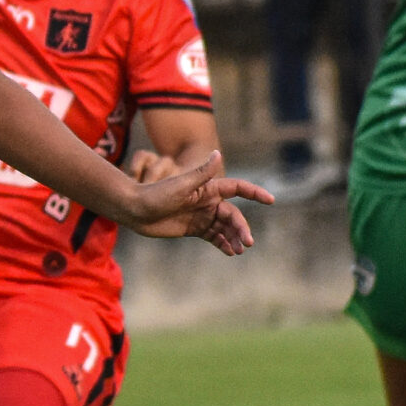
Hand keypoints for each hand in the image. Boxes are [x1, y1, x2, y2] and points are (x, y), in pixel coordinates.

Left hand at [119, 149, 274, 252]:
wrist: (135, 210)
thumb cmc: (156, 194)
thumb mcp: (180, 185)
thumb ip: (201, 173)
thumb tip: (218, 153)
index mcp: (208, 188)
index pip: (237, 188)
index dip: (254, 193)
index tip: (270, 200)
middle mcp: (208, 201)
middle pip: (232, 214)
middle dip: (241, 228)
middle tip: (247, 243)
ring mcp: (201, 215)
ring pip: (225, 227)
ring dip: (234, 238)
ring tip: (239, 251)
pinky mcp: (193, 228)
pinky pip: (213, 236)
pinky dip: (222, 243)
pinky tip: (230, 252)